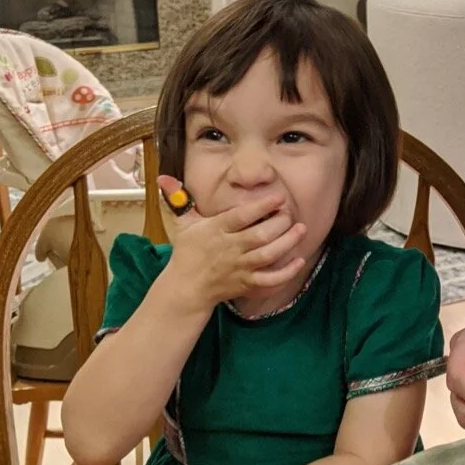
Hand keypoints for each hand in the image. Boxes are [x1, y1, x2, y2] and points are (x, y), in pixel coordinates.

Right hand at [156, 178, 312, 311]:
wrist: (187, 287)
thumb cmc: (187, 252)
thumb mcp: (183, 223)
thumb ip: (178, 198)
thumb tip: (163, 177)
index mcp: (216, 230)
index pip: (241, 216)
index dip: (261, 206)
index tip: (278, 197)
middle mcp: (230, 249)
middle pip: (259, 236)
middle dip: (279, 224)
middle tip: (291, 213)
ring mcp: (239, 268)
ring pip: (267, 256)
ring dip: (287, 243)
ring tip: (301, 229)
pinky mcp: (246, 284)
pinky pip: (269, 281)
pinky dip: (286, 273)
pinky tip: (299, 261)